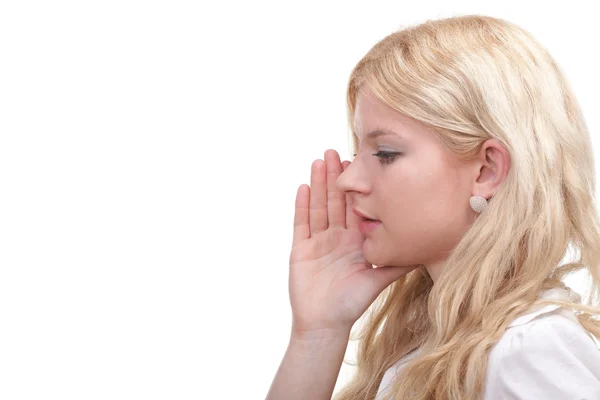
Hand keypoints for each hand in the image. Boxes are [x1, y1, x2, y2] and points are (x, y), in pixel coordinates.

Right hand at [288, 149, 418, 336]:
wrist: (325, 323)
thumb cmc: (351, 303)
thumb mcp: (379, 279)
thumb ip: (398, 262)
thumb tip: (426, 248)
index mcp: (355, 240)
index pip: (356, 207)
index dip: (358, 187)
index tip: (361, 164)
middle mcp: (337, 237)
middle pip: (336, 201)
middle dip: (336, 177)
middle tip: (336, 151)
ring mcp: (318, 241)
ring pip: (319, 206)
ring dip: (319, 184)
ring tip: (320, 161)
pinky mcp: (301, 248)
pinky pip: (301, 222)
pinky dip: (302, 205)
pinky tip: (304, 186)